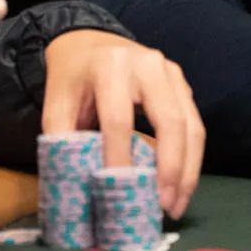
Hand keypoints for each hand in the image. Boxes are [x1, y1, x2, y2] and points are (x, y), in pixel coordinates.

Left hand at [42, 31, 204, 219]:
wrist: (90, 44)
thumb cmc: (73, 80)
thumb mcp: (55, 104)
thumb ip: (63, 141)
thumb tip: (76, 188)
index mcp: (111, 66)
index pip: (119, 118)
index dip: (120, 157)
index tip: (121, 193)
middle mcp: (149, 65)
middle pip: (169, 120)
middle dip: (170, 168)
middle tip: (164, 207)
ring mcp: (172, 72)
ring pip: (191, 124)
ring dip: (188, 169)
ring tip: (178, 204)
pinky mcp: (184, 84)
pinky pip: (195, 123)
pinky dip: (192, 158)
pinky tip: (183, 185)